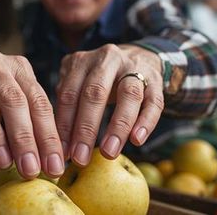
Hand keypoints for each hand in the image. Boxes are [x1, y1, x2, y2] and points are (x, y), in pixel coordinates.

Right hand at [0, 48, 63, 178]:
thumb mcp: (7, 98)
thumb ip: (25, 121)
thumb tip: (45, 161)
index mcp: (18, 67)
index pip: (39, 102)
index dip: (48, 136)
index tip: (54, 166)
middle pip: (14, 100)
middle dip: (24, 138)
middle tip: (30, 169)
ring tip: (4, 163)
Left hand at [55, 44, 163, 165]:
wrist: (137, 59)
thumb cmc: (100, 81)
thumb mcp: (79, 84)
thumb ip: (70, 106)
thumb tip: (60, 147)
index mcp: (81, 61)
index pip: (69, 94)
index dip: (64, 125)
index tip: (61, 153)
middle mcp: (107, 59)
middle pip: (95, 92)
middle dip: (86, 129)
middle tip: (81, 158)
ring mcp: (133, 67)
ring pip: (128, 95)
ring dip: (117, 127)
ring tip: (109, 152)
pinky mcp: (155, 80)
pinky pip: (153, 102)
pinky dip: (146, 122)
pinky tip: (137, 140)